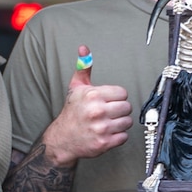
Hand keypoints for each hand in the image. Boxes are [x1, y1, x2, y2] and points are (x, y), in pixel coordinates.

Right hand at [42, 48, 131, 166]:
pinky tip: (108, 132)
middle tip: (109, 112)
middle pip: (127, 107)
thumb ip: (84, 67)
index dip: (117, 97)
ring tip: (108, 122)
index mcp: (93, 95)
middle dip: (120, 110)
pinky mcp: (105, 142)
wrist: (63, 138)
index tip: (109, 101)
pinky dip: (118, 136)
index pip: (123, 93)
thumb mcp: (76, 87)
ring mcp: (102, 128)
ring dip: (120, 123)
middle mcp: (97, 111)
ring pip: (128, 122)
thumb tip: (84, 49)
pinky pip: (124, 136)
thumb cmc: (72, 112)